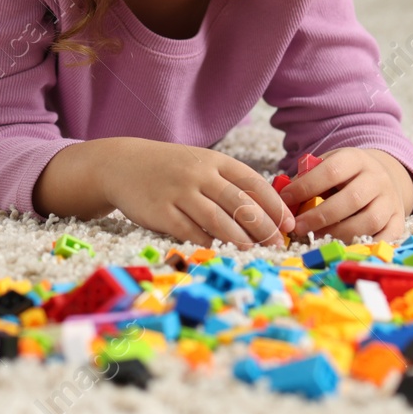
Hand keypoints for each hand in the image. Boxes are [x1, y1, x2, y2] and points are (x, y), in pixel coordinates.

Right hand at [35, 137, 294, 248]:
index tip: (290, 225)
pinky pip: (190, 231)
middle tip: (278, 245)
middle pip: (240, 204)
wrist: (122, 164)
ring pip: (218, 220)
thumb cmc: (171, 168)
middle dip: (264, 228)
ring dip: (240, 239)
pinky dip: (207, 243)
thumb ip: (230, 183)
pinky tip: (219, 251)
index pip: (254, 183)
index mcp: (215, 161)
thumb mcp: (202, 163)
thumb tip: (269, 212)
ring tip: (254, 252)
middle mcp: (199, 174)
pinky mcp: (160, 212)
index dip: (275, 206)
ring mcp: (179, 192)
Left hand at [277, 148, 412, 243]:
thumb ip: (307, 178)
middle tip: (298, 227)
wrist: (381, 176)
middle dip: (320, 216)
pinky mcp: (398, 220)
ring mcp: (391, 201)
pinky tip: (343, 247)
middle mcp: (377, 179)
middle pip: (351, 199)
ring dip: (339, 233)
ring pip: (368, 221)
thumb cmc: (343, 175)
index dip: (307, 186)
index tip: (286, 199)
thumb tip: (283, 197)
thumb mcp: (327, 165)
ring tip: (316, 237)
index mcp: (356, 159)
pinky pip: (386, 237)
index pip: (332, 171)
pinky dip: (365, 246)